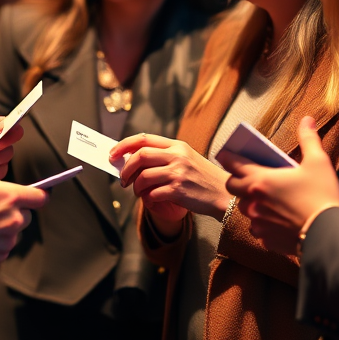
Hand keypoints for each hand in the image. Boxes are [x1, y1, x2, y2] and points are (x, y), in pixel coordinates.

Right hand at [0, 154, 46, 269]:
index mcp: (8, 196)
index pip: (40, 196)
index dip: (38, 194)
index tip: (35, 194)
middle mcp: (12, 220)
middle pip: (27, 215)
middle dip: (15, 211)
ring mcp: (5, 241)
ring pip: (13, 233)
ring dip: (3, 228)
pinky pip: (1, 249)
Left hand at [109, 133, 230, 233]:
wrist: (225, 194)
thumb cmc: (203, 178)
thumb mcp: (187, 158)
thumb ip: (164, 156)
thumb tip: (133, 160)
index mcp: (177, 145)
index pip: (143, 139)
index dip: (124, 145)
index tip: (113, 154)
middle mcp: (177, 156)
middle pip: (140, 156)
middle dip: (126, 168)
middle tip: (122, 179)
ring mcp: (178, 172)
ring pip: (143, 177)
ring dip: (135, 187)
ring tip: (138, 192)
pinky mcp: (179, 190)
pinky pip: (152, 194)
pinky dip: (147, 199)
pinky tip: (151, 200)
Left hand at [219, 117, 338, 255]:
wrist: (331, 234)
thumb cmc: (323, 195)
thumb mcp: (318, 162)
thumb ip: (308, 139)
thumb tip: (307, 119)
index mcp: (261, 179)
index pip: (233, 165)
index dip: (228, 158)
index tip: (225, 154)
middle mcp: (253, 201)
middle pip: (232, 187)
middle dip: (237, 180)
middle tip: (249, 177)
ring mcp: (258, 222)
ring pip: (244, 209)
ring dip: (251, 203)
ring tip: (266, 199)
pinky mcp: (266, 240)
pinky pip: (257, 229)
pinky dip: (263, 224)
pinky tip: (277, 221)